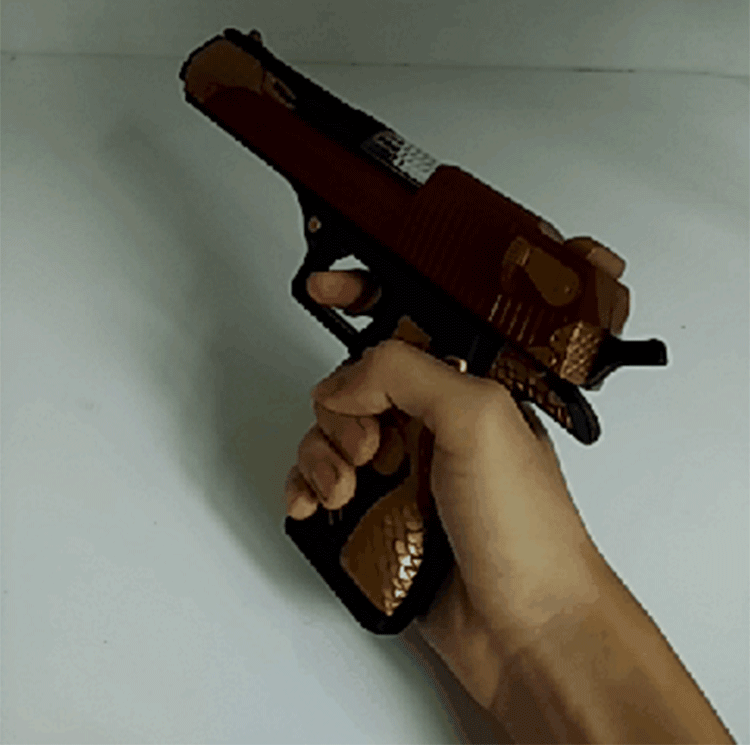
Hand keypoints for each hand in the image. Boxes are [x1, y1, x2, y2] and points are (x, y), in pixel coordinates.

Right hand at [284, 269, 602, 711]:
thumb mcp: (476, 419)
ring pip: (330, 438)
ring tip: (351, 489)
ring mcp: (404, 472)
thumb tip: (346, 380)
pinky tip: (316, 505)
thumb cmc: (526, 529)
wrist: (524, 628)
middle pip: (352, 386)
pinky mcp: (382, 516)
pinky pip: (323, 487)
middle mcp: (431, 425)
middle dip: (341, 409)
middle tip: (370, 446)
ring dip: (322, 457)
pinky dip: (308, 490)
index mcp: (463, 389)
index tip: (324, 286)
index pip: (405, 324)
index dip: (363, 297)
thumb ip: (405, 374)